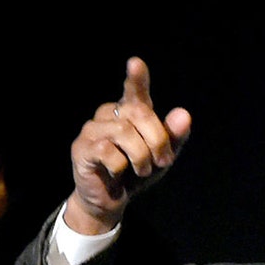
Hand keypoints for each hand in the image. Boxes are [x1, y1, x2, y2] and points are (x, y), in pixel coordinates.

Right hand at [64, 56, 191, 233]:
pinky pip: (108, 151)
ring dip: (141, 156)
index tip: (135, 63)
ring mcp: (92, 129)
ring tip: (142, 170)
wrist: (110, 201)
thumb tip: (183, 115)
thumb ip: (173, 137)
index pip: (135, 92)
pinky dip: (121, 166)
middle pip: (140, 113)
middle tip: (164, 161)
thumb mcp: (161, 158)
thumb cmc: (135, 175)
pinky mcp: (81, 148)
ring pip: (124, 132)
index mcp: (129, 112)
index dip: (136, 78)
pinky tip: (117, 173)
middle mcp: (109, 114)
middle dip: (158, 139)